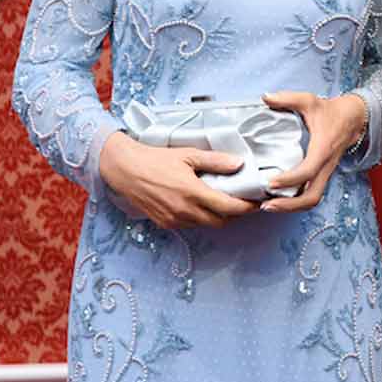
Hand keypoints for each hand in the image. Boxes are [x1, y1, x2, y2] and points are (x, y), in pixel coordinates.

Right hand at [98, 131, 257, 229]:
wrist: (124, 170)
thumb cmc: (156, 160)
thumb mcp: (188, 155)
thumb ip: (216, 161)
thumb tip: (239, 164)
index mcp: (193, 193)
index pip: (229, 208)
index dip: (247, 207)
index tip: (256, 202)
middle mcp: (184, 211)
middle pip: (221, 221)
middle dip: (235, 214)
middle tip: (242, 202)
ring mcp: (174, 220)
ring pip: (205, 225)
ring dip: (217, 217)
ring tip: (222, 202)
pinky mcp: (164, 223)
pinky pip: (190, 225)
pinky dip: (200, 218)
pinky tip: (201, 204)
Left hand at [258, 91, 368, 213]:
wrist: (356, 117)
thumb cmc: (332, 111)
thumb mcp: (310, 100)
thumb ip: (288, 99)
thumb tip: (265, 97)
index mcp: (323, 149)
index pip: (307, 171)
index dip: (289, 179)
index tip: (269, 181)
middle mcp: (326, 165)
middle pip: (312, 196)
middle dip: (289, 205)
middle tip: (265, 205)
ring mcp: (326, 172)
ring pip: (313, 199)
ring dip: (292, 207)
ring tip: (269, 206)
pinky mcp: (323, 174)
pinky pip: (312, 193)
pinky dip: (296, 201)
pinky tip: (278, 198)